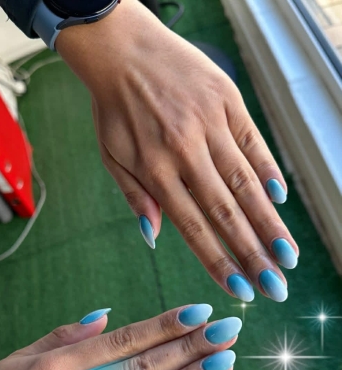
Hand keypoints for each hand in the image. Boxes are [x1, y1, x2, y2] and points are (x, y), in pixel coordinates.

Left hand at [56, 0, 298, 303]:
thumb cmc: (114, 110)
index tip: (239, 289)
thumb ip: (135, 197)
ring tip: (287, 255)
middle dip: (252, 253)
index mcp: (154, 169)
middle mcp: (184, 150)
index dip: (217, 261)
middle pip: (224, 211)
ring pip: (244, 182)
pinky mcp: (227, 100)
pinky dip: (267, 170)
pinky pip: (252, 141)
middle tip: (275, 287)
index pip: (191, 226)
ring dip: (268, 222)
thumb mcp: (112, 157)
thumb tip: (154, 237)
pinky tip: (279, 199)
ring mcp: (209, 124)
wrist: (121, 50)